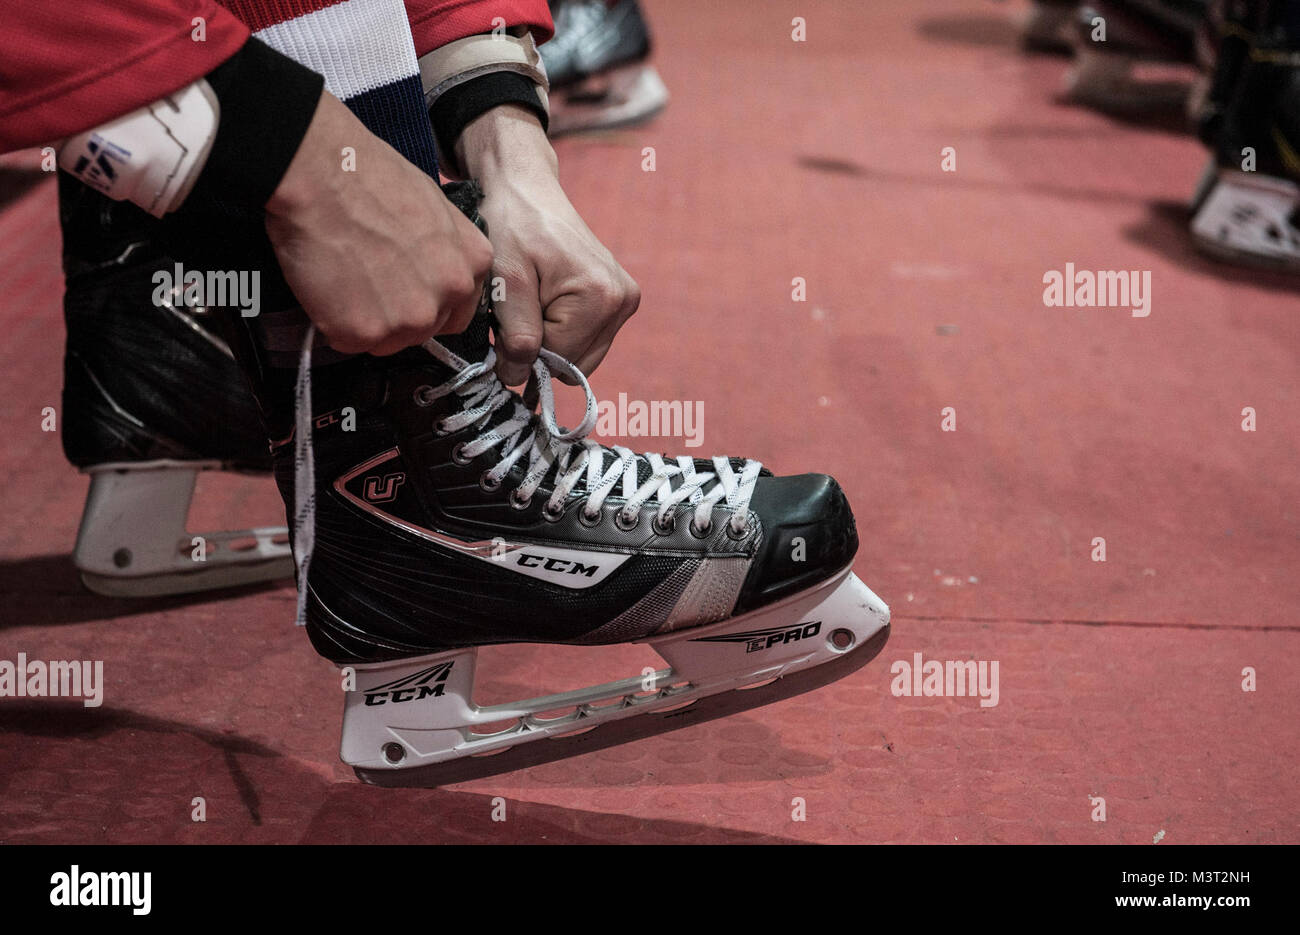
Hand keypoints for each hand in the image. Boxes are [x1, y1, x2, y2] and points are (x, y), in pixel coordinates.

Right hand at [266, 91, 492, 355]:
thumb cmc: (372, 177)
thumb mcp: (437, 207)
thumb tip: (434, 272)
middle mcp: (449, 297)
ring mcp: (408, 319)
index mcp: (472, 266)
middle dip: (397, 314)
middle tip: (365, 279)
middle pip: (424, 330)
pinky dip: (333, 323)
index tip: (402, 289)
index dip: (426, 303)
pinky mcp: (364, 332)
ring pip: (388, 341)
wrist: (321, 173)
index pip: (457, 312)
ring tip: (344, 279)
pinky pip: (348, 341)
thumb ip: (447, 249)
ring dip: (366, 321)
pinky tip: (326, 286)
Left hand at [457, 105, 639, 383]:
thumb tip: (518, 381)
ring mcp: (625, 301)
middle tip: (520, 308)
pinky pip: (586, 342)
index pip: (557, 360)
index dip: (523, 350)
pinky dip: (561, 332)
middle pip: (574, 365)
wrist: (526, 191)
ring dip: (550, 341)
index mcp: (601, 298)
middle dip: (540, 347)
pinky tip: (547, 301)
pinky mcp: (619, 301)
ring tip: (533, 301)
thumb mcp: (506, 281)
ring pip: (579, 358)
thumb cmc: (512, 227)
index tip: (506, 318)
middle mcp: (623, 301)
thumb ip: (516, 335)